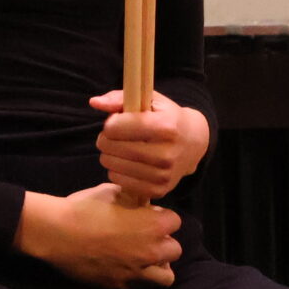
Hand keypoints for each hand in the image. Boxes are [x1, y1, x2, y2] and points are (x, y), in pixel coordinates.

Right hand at [15, 184, 181, 288]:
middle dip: (164, 242)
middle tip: (147, 237)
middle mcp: (152, 251)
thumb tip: (144, 202)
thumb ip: (136, 198)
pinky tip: (129, 269)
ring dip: (159, 266)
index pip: (176, 222)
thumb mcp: (114, 191)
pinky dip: (140, 279)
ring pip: (165, 277)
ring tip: (145, 259)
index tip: (148, 215)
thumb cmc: (85, 208)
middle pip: (175, 250)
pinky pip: (141, 288)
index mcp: (154, 225)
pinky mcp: (120, 285)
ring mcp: (137, 272)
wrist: (57, 233)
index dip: (162, 217)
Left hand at [87, 89, 210, 203]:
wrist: (194, 142)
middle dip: (105, 139)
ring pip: (112, 166)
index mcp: (165, 127)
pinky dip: (117, 171)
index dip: (111, 122)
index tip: (118, 121)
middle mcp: (166, 153)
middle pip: (111, 147)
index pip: (115, 127)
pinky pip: (120, 182)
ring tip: (121, 148)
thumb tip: (94, 102)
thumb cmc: (167, 117)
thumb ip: (120, 98)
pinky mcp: (159, 190)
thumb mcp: (149, 100)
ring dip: (109, 155)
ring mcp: (163, 175)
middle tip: (114, 136)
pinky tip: (127, 162)